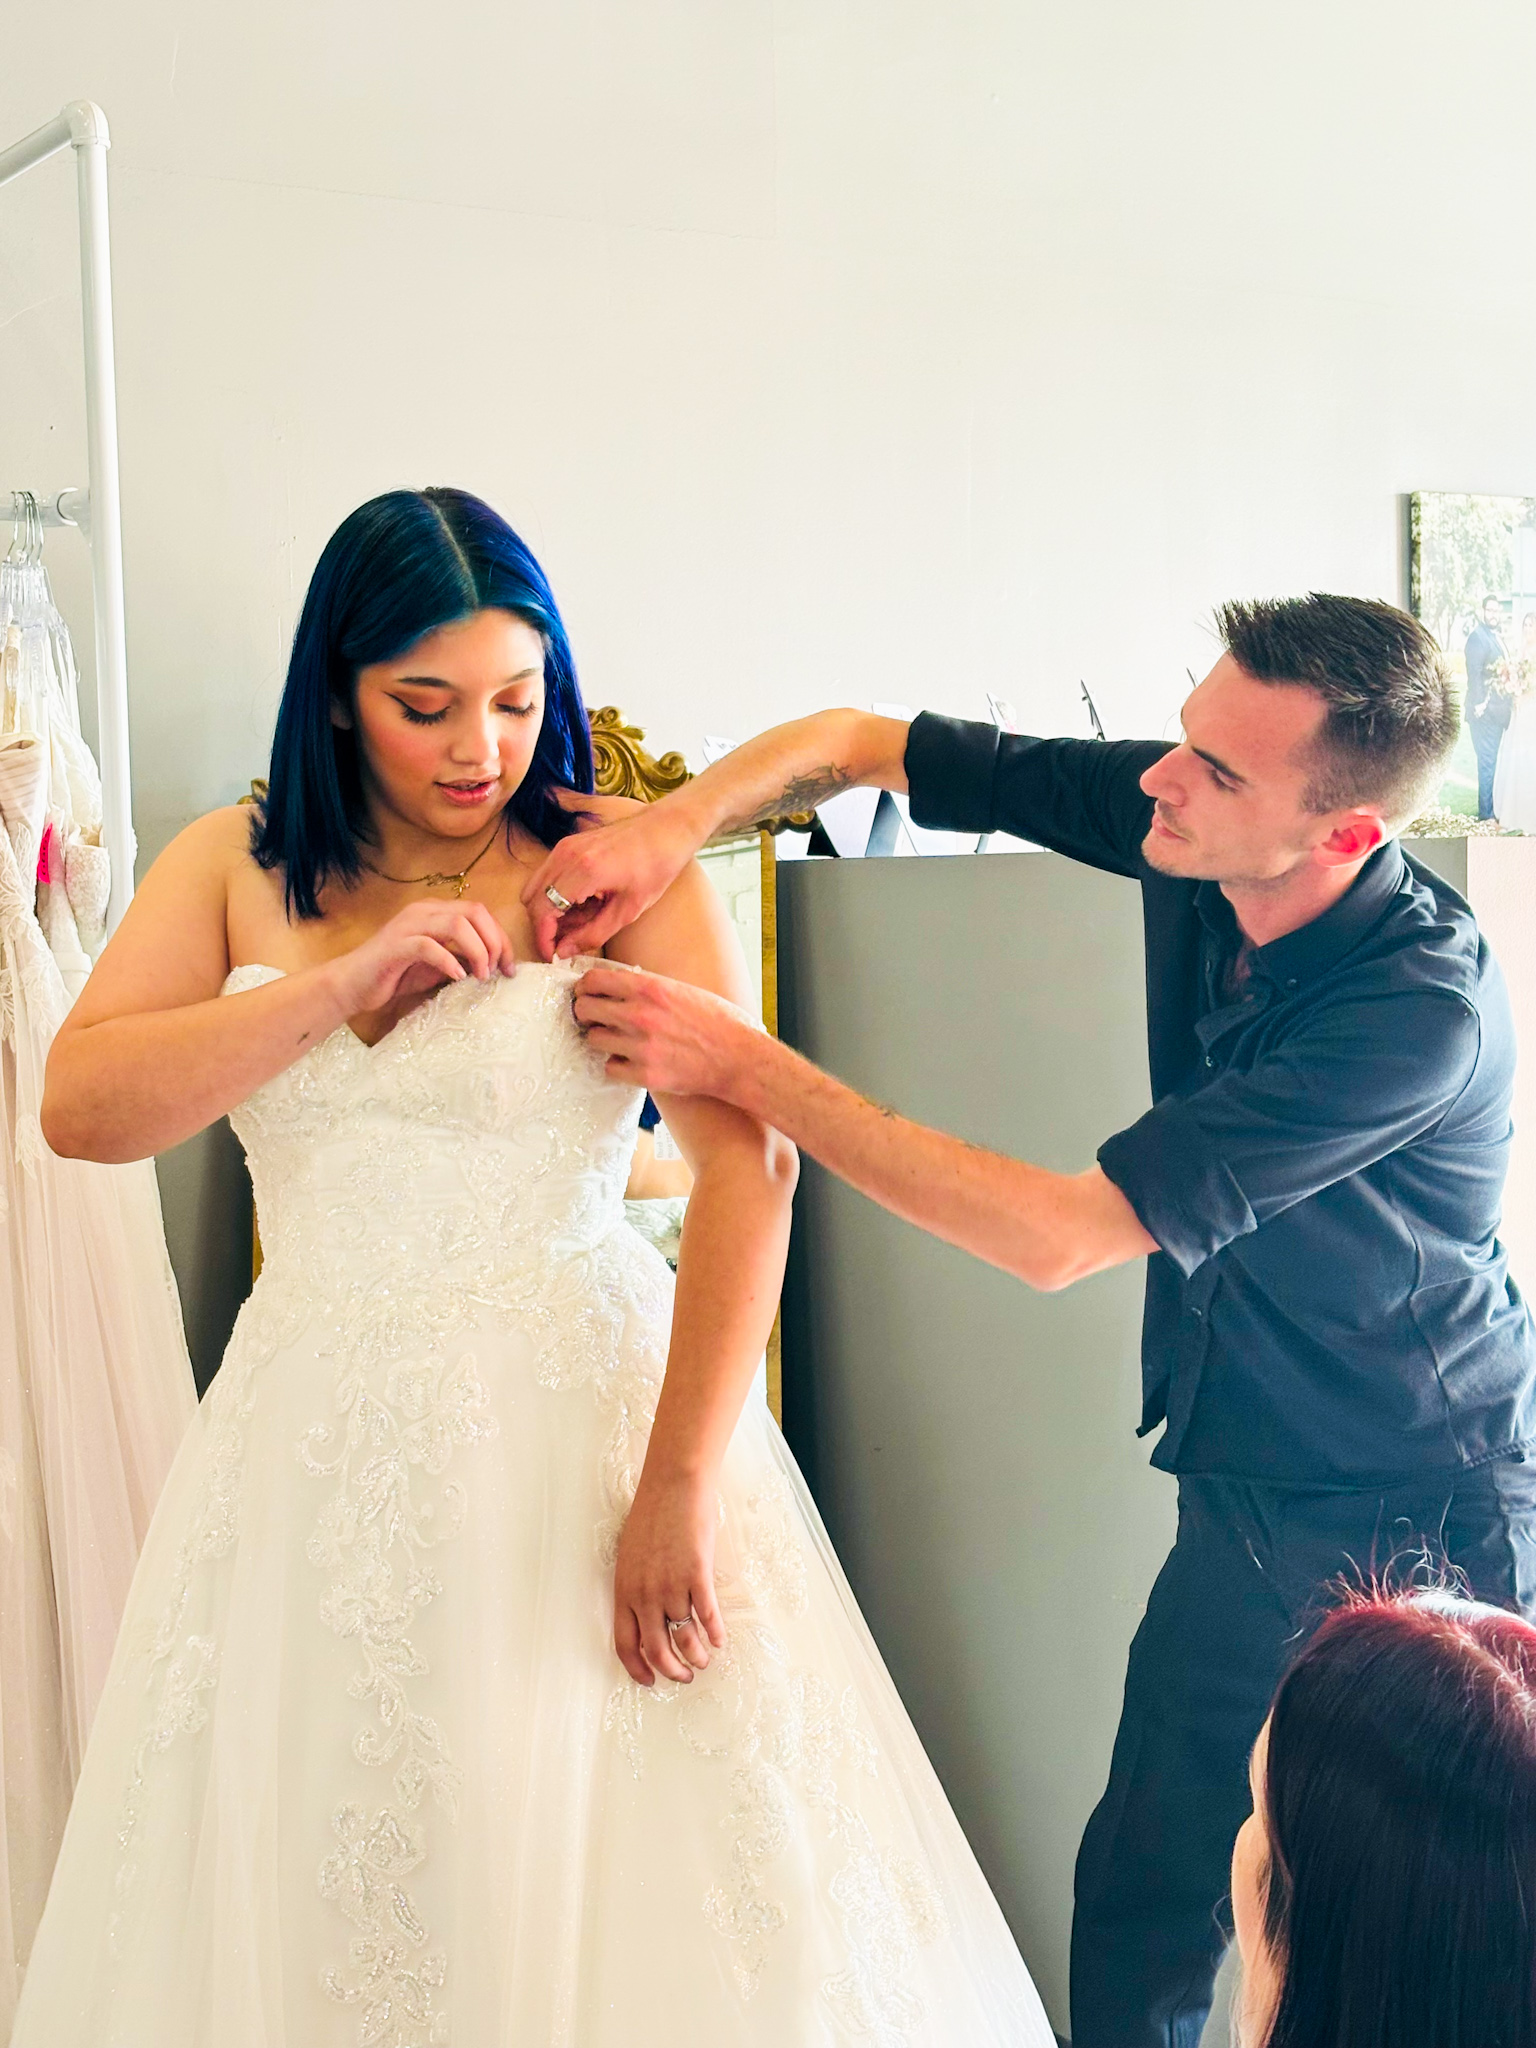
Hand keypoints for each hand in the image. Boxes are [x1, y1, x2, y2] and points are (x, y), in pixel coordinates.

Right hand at [325, 898, 515, 1019]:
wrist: (352, 984)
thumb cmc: (396, 974)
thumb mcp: (439, 965)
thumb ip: (463, 957)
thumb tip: (496, 963)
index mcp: (436, 911)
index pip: (480, 913)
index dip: (501, 938)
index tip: (510, 968)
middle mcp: (424, 910)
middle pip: (474, 912)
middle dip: (495, 942)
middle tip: (499, 971)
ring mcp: (409, 925)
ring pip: (457, 924)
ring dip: (477, 951)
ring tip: (481, 976)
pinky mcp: (396, 945)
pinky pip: (429, 946)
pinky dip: (449, 961)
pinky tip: (457, 978)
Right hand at [522, 801, 704, 959]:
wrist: (666, 829)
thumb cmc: (655, 866)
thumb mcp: (628, 910)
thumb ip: (593, 934)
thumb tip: (565, 951)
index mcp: (583, 872)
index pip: (542, 912)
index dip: (543, 939)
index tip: (553, 956)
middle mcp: (566, 855)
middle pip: (532, 900)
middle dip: (545, 926)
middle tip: (570, 939)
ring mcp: (564, 846)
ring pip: (535, 888)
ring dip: (550, 910)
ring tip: (581, 919)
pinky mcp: (568, 844)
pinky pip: (547, 875)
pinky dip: (556, 894)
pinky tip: (584, 902)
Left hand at [573, 964, 755, 1101]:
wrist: (738, 1057)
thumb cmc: (715, 1022)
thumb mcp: (680, 989)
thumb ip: (646, 987)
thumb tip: (613, 985)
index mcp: (649, 989)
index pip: (594, 980)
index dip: (585, 987)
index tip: (585, 993)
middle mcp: (640, 1015)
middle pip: (584, 1009)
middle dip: (585, 1013)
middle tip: (594, 1018)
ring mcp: (641, 1047)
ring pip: (593, 1039)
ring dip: (602, 1040)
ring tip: (618, 1041)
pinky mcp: (645, 1075)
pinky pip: (609, 1068)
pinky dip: (617, 1065)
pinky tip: (630, 1061)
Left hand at [613, 1472, 726, 1685]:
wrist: (673, 1484)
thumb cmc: (651, 1515)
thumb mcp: (630, 1556)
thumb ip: (635, 1588)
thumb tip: (646, 1617)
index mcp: (624, 1590)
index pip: (625, 1644)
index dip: (638, 1668)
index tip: (649, 1681)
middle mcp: (645, 1594)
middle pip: (657, 1650)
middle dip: (672, 1671)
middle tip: (684, 1676)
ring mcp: (671, 1585)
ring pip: (685, 1637)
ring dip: (696, 1655)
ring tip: (704, 1659)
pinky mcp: (697, 1574)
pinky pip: (708, 1615)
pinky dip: (716, 1633)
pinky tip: (720, 1640)